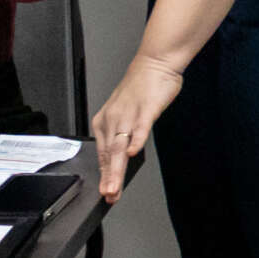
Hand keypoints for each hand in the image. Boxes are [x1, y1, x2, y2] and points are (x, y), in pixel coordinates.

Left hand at [91, 53, 184, 200]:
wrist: (155, 62)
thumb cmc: (143, 87)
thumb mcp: (126, 113)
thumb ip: (124, 134)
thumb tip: (123, 155)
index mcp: (105, 121)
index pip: (103, 154)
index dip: (105, 175)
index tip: (107, 192)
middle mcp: (113, 119)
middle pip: (109, 154)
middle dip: (108, 178)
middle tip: (108, 195)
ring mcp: (129, 114)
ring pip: (120, 146)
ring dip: (116, 168)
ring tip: (115, 186)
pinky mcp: (145, 109)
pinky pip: (140, 127)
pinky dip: (136, 140)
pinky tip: (134, 153)